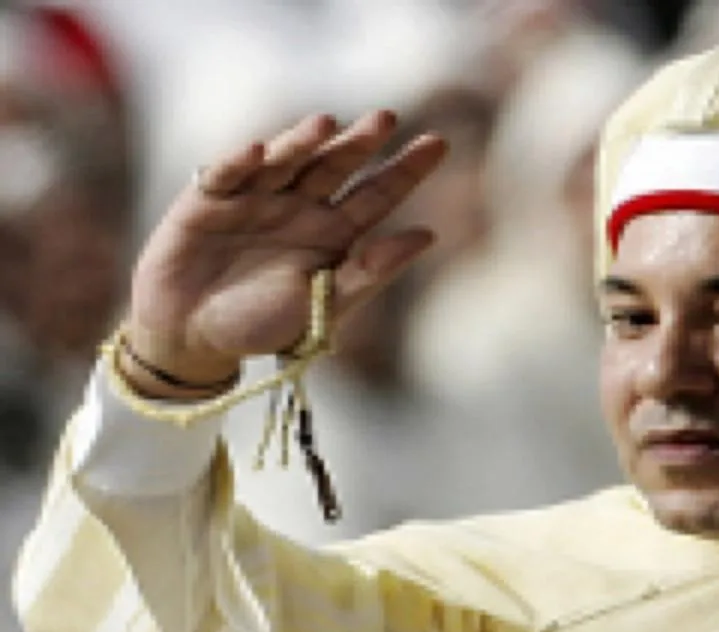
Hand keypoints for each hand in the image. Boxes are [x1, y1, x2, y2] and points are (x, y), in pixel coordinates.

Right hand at [123, 111, 445, 397]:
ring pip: (286, 160)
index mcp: (335, 231)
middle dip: (360, 143)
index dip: (406, 170)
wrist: (191, 337)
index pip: (377, 193)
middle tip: (387, 119)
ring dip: (303, 141)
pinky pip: (226, 174)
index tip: (439, 143)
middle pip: (336, 166)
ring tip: (327, 124)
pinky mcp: (208, 198)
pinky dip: (240, 162)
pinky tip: (259, 150)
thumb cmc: (263, 325)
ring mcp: (255, 197)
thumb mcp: (325, 303)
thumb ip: (371, 270)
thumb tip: (428, 235)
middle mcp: (300, 206)